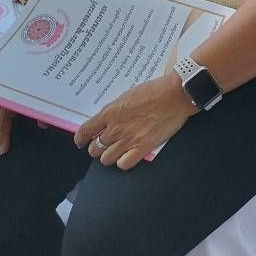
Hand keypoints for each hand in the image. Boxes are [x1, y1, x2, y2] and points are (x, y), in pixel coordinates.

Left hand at [74, 74, 194, 169]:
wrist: (175, 95)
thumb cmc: (155, 90)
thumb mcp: (128, 95)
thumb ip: (115, 110)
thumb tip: (108, 119)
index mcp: (110, 113)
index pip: (85, 131)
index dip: (81, 139)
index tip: (82, 142)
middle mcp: (116, 128)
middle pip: (95, 148)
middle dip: (97, 148)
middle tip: (103, 145)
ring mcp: (128, 140)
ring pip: (106, 159)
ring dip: (109, 156)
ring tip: (116, 151)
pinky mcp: (143, 147)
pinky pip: (124, 164)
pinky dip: (123, 162)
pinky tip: (128, 156)